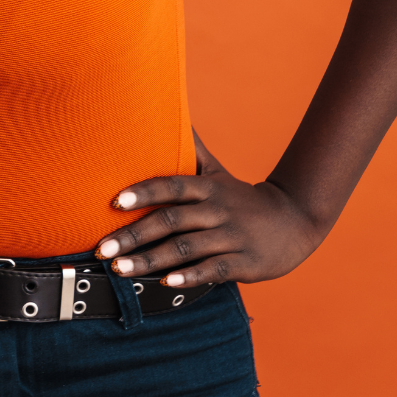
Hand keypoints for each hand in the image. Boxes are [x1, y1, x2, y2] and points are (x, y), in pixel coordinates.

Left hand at [93, 142, 327, 287]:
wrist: (295, 221)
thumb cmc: (243, 199)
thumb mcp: (219, 172)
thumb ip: (192, 150)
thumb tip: (170, 112)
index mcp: (208, 187)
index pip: (171, 186)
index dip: (143, 193)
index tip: (114, 202)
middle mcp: (217, 209)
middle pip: (171, 220)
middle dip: (133, 235)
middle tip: (102, 248)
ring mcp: (231, 237)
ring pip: (186, 248)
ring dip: (151, 260)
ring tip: (119, 269)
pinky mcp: (244, 262)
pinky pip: (213, 270)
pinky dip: (189, 276)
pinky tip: (165, 283)